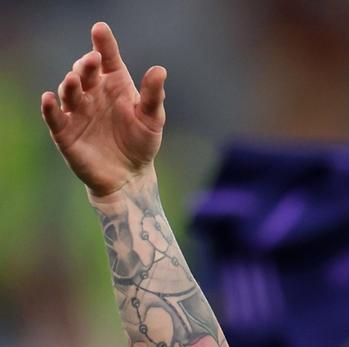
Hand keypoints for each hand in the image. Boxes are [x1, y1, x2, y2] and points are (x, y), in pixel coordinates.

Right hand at [40, 22, 166, 197]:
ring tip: (75, 78)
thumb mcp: (152, 119)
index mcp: (114, 86)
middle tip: (93, 60)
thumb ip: (154, 96)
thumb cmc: (141, 143)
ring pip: (69, 91)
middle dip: (87, 64)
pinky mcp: (66, 132)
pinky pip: (55, 117)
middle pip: (86, 73)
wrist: (130, 175)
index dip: (104, 44)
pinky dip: (51, 107)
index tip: (100, 29)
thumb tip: (159, 70)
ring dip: (71, 83)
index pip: (108, 60)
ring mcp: (78, 111)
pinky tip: (50, 99)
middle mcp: (93, 94)